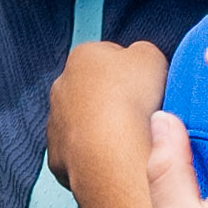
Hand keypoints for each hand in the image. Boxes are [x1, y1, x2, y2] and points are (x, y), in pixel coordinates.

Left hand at [49, 38, 169, 203]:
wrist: (112, 154)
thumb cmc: (129, 103)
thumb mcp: (151, 56)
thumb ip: (142, 51)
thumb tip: (140, 58)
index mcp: (83, 56)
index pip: (108, 54)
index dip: (131, 70)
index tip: (144, 83)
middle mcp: (61, 86)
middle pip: (92, 88)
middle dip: (112, 98)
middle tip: (138, 111)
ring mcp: (56, 123)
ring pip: (83, 121)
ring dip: (101, 127)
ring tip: (127, 137)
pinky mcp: (57, 155)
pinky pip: (78, 151)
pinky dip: (93, 153)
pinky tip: (114, 156)